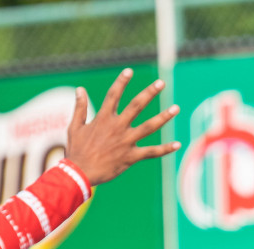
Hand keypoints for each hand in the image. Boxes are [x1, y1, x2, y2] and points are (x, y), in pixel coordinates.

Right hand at [65, 68, 179, 185]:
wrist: (79, 172)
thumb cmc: (76, 150)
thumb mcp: (75, 126)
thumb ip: (80, 107)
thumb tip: (79, 89)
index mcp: (103, 118)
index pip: (114, 95)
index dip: (121, 82)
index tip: (130, 71)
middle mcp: (117, 127)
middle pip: (136, 105)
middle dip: (149, 93)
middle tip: (161, 83)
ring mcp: (126, 141)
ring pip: (149, 126)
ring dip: (164, 117)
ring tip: (176, 108)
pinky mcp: (131, 156)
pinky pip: (152, 152)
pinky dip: (165, 149)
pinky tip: (178, 144)